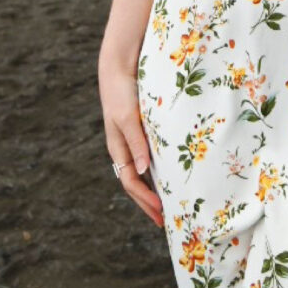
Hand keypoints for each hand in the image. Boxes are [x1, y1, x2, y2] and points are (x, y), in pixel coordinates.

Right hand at [99, 60, 164, 227]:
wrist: (119, 66)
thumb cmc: (121, 92)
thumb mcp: (128, 118)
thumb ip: (136, 142)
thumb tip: (141, 172)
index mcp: (118, 149)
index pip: (130, 183)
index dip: (145, 199)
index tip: (161, 212)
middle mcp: (124, 148)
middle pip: (135, 183)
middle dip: (148, 203)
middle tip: (165, 221)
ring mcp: (132, 140)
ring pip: (141, 173)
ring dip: (153, 190)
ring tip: (168, 204)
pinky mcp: (141, 131)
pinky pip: (149, 158)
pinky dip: (157, 172)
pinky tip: (169, 175)